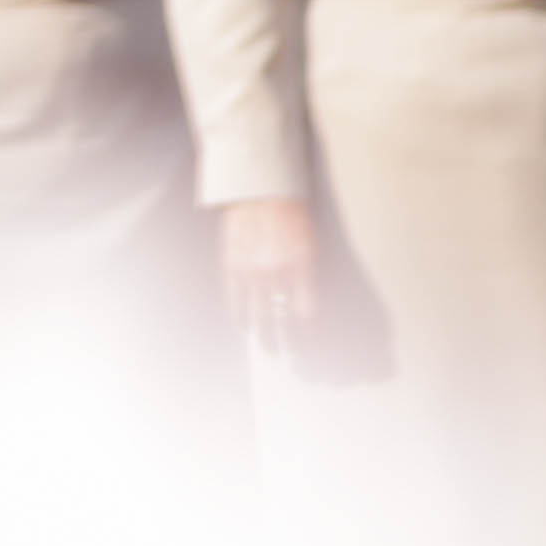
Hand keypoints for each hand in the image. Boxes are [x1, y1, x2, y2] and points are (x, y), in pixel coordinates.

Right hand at [221, 193, 321, 361]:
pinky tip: (244, 326)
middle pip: (282, 318)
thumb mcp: (312, 242)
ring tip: (268, 350)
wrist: (261, 188)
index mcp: (302, 264)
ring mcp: (251, 269)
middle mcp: (276, 270)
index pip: (307, 312)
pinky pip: (235, 298)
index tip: (312, 345)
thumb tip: (309, 305)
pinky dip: (240, 315)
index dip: (309, 332)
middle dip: (288, 341)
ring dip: (264, 335)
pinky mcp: (232, 264)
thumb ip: (310, 274)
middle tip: (291, 357)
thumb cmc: (294, 214)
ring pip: (258, 313)